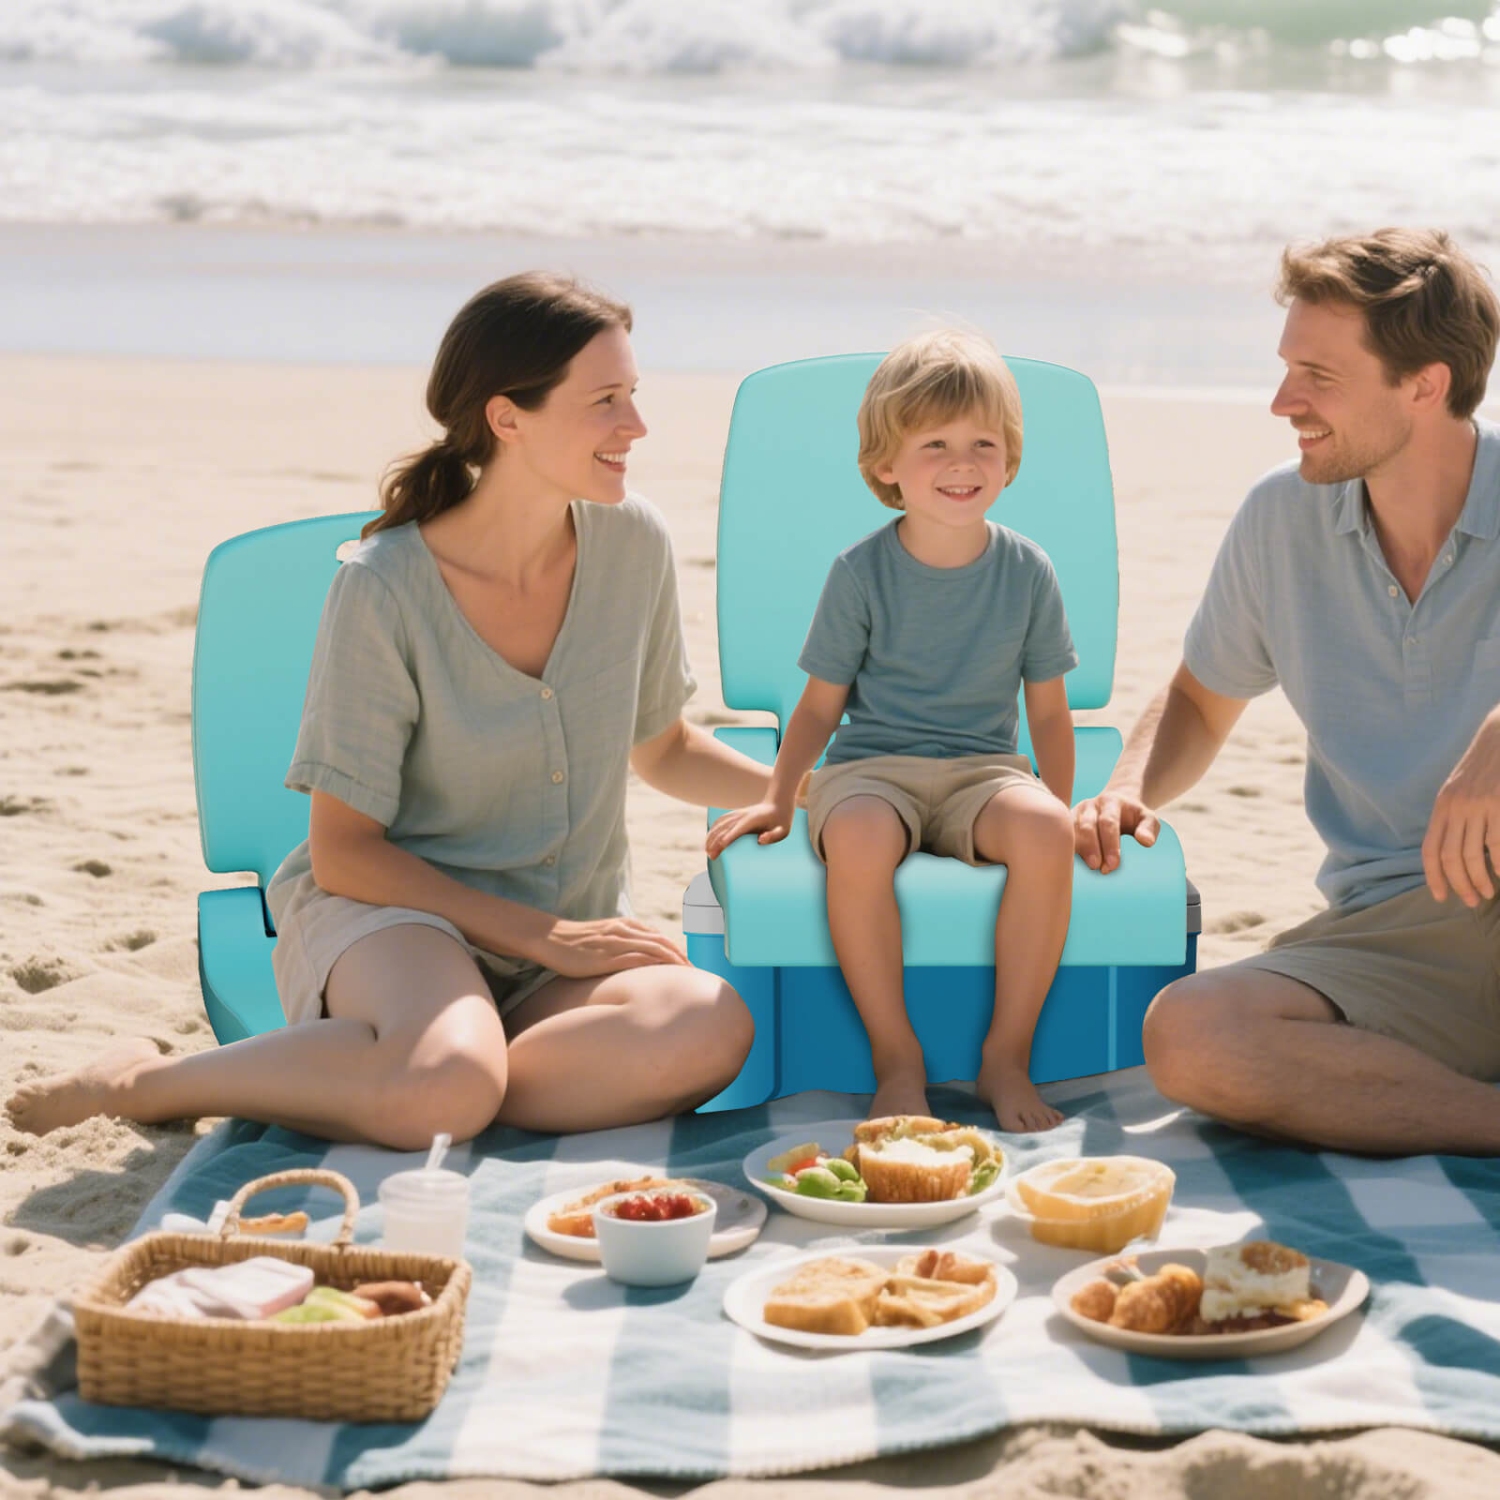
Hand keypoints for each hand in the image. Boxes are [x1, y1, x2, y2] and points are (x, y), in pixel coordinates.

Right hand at [533, 918, 689, 977]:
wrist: (550, 937)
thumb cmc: (575, 942)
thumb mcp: (603, 937)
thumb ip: (620, 943)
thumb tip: (633, 958)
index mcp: (625, 925)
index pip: (658, 936)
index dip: (675, 949)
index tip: (686, 963)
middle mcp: (625, 930)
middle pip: (663, 941)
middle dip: (681, 956)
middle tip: (693, 971)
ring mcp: (617, 942)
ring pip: (655, 948)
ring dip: (674, 961)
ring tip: (686, 974)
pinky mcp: (607, 956)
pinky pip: (638, 958)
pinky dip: (655, 964)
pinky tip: (664, 974)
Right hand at [705, 800, 792, 858]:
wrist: (778, 803)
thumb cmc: (782, 820)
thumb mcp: (784, 830)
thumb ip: (774, 836)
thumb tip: (760, 840)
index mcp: (752, 820)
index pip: (736, 829)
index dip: (727, 838)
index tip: (719, 848)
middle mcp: (742, 816)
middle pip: (724, 828)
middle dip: (715, 841)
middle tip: (711, 857)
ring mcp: (738, 814)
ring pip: (720, 824)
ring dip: (711, 836)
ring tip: (707, 850)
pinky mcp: (736, 814)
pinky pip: (721, 820)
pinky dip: (713, 828)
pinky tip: (709, 837)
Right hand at [1073, 791, 1159, 873]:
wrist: (1115, 803)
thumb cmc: (1132, 816)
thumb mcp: (1147, 817)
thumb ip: (1149, 828)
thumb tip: (1146, 842)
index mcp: (1110, 802)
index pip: (1108, 822)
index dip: (1110, 844)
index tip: (1113, 865)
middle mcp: (1089, 806)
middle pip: (1087, 825)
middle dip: (1091, 847)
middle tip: (1097, 867)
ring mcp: (1075, 813)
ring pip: (1071, 830)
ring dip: (1078, 849)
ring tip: (1086, 867)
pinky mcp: (1067, 823)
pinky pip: (1063, 835)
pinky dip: (1065, 848)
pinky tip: (1070, 863)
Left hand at [1422, 713, 1499, 906]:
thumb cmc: (1483, 769)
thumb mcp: (1458, 791)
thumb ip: (1453, 818)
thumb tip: (1450, 853)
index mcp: (1442, 806)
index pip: (1429, 850)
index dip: (1433, 877)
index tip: (1441, 897)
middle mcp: (1456, 807)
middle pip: (1450, 857)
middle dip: (1459, 884)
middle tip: (1471, 901)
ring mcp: (1479, 806)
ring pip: (1474, 855)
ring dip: (1479, 880)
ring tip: (1487, 892)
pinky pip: (1498, 844)